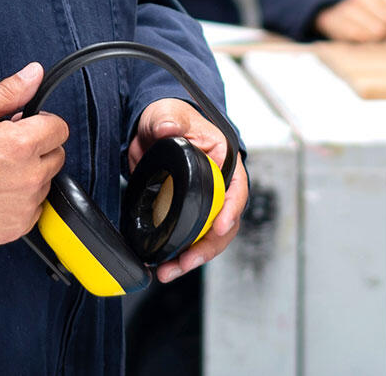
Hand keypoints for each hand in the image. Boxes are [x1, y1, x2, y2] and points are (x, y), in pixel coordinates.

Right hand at [0, 63, 68, 248]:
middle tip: (6, 149)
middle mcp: (29, 177)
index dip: (43, 123)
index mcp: (21, 144)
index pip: (60, 129)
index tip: (26, 126)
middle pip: (56, 156)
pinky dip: (20, 202)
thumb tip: (34, 74)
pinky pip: (33, 210)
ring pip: (45, 184)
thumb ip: (9, 92)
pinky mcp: (15, 228)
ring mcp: (24, 205)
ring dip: (30, 176)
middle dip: (38, 148)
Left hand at [127, 98, 247, 284]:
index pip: (237, 188)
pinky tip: (164, 265)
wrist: (149, 131)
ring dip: (192, 257)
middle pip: (225, 223)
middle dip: (208, 246)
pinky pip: (189, 238)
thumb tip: (168, 127)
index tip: (219, 226)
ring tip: (170, 270)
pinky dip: (179, 254)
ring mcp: (203, 202)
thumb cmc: (169, 118)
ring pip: (207, 238)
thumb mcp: (167, 114)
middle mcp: (218, 185)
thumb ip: (168, 119)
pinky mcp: (186, 214)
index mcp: (223, 160)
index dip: (231, 209)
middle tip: (187, 260)